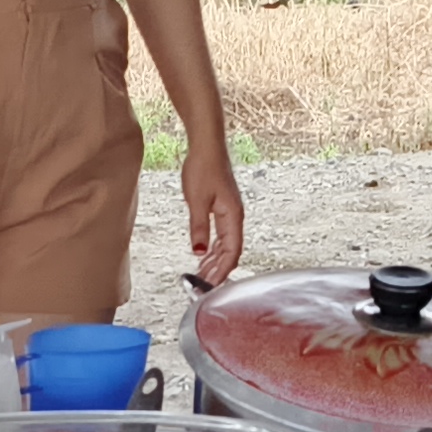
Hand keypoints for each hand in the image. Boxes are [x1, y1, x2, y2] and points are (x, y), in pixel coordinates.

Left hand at [182, 139, 244, 281]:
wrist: (207, 147)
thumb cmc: (203, 168)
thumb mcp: (197, 200)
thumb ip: (198, 228)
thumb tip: (198, 252)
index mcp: (233, 215)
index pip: (232, 251)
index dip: (223, 270)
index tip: (211, 284)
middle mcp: (235, 216)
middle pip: (231, 250)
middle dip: (219, 269)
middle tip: (204, 284)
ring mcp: (230, 211)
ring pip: (227, 243)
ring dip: (215, 259)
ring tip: (202, 273)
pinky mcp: (223, 207)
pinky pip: (222, 234)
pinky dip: (213, 247)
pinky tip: (204, 253)